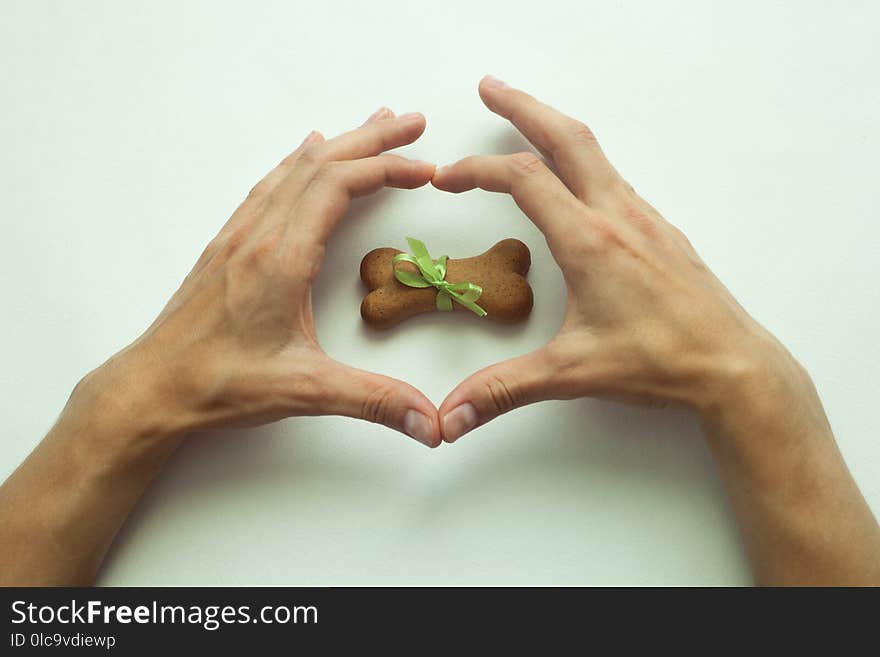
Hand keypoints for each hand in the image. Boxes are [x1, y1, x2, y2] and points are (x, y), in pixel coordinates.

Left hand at [83, 108, 440, 446]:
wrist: (151, 388)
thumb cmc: (218, 384)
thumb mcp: (305, 391)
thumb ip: (374, 401)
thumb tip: (433, 422)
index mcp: (280, 258)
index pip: (338, 187)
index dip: (387, 168)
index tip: (426, 168)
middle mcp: (258, 235)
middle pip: (320, 164)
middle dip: (372, 139)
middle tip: (413, 122)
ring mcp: (239, 236)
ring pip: (293, 170)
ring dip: (339, 144)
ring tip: (373, 125)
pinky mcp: (228, 246)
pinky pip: (268, 186)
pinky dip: (298, 163)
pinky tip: (304, 154)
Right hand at [432, 76, 795, 441]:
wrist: (735, 367)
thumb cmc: (662, 362)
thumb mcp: (572, 373)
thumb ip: (503, 391)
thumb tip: (448, 417)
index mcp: (590, 241)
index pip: (523, 180)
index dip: (476, 170)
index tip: (445, 178)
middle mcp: (618, 217)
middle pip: (566, 137)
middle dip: (522, 107)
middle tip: (490, 88)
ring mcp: (644, 219)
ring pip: (595, 153)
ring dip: (555, 129)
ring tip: (528, 122)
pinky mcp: (661, 232)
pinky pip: (616, 178)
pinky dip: (584, 161)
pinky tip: (577, 181)